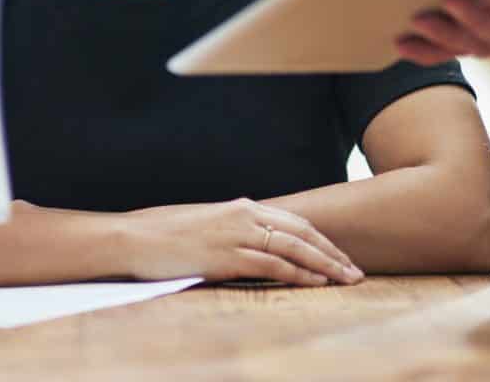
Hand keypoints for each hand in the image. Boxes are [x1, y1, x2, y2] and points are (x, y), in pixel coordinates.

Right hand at [118, 198, 363, 285]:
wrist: (134, 239)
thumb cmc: (165, 235)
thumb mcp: (207, 226)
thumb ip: (234, 232)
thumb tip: (253, 246)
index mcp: (242, 207)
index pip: (294, 221)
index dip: (321, 239)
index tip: (340, 255)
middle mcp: (245, 215)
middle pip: (302, 232)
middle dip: (332, 253)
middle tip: (355, 271)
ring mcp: (236, 234)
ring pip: (294, 248)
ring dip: (325, 265)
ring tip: (347, 279)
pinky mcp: (226, 256)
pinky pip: (272, 264)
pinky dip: (298, 273)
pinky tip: (316, 283)